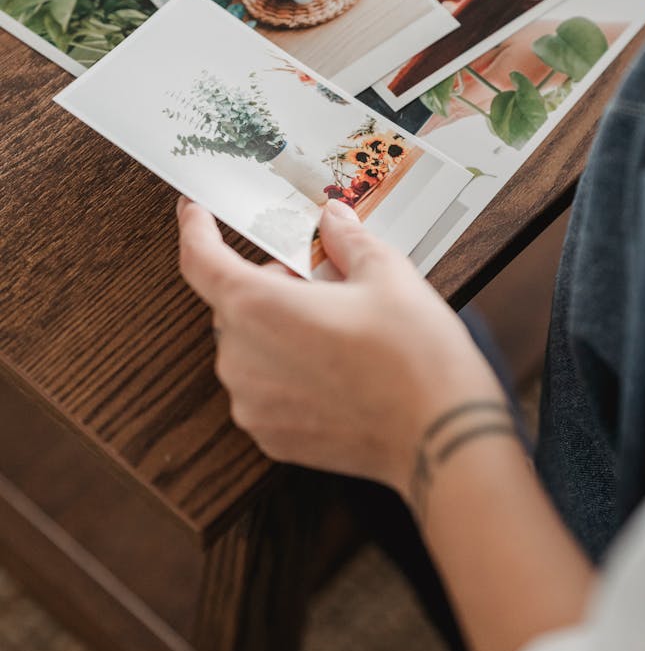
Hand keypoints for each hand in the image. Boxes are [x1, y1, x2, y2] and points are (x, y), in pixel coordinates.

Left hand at [177, 198, 503, 498]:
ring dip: (279, 331)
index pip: (201, 259)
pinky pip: (265, 389)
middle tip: (324, 280)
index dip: (195, 229)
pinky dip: (289, 373)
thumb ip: (348, 241)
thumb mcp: (387, 274)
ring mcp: (252, 405)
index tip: (195, 212)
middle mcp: (240, 359)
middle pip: (234, 304)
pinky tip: (337, 370)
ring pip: (250, 348)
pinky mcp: (271, 438)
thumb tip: (333, 220)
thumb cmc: (414, 356)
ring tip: (338, 330)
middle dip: (271, 285)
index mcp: (257, 308)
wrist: (443, 436)